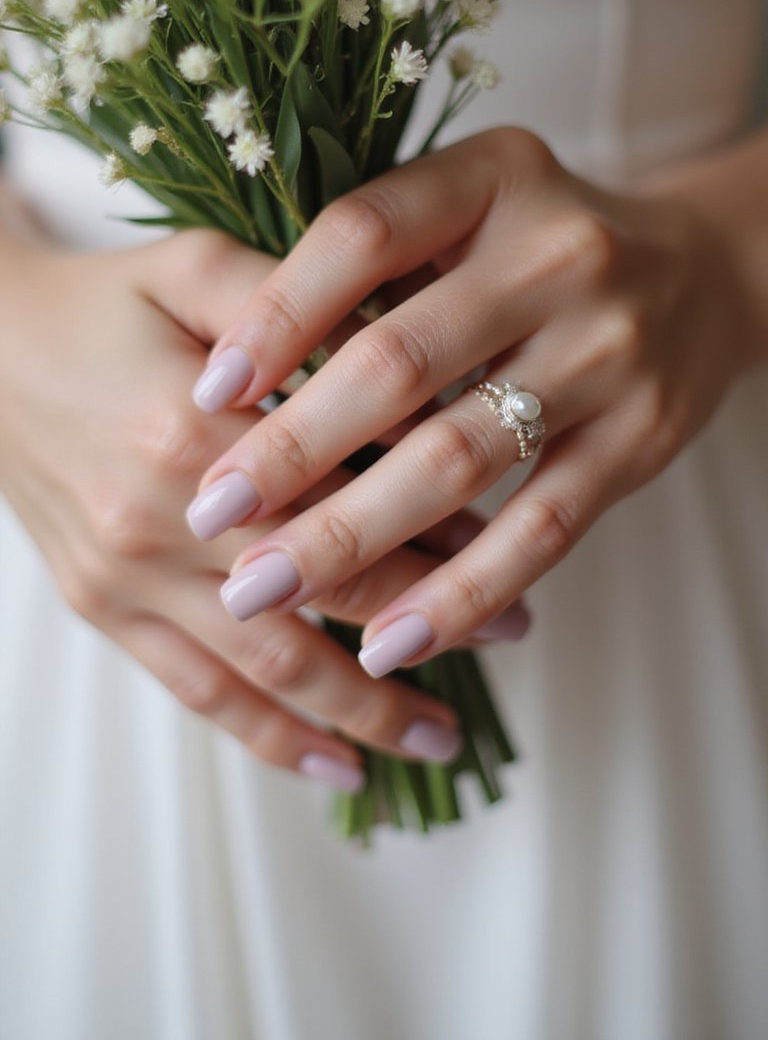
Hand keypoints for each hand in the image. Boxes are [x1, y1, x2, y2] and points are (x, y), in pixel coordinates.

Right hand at [0, 224, 499, 784]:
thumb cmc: (102, 300)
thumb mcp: (197, 269)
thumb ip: (302, 312)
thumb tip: (411, 368)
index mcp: (188, 439)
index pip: (344, 508)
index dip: (435, 535)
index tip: (511, 549)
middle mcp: (157, 527)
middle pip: (319, 599)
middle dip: (425, 625)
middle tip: (515, 634)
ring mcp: (124, 581)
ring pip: (265, 672)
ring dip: (361, 715)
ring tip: (443, 739)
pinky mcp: (102, 609)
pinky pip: (196, 692)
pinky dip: (270, 738)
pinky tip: (338, 770)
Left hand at [188, 126, 747, 674]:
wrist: (703, 276)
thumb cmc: (539, 245)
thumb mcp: (470, 205)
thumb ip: (374, 256)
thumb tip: (235, 369)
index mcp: (492, 176)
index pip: (362, 235)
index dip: (275, 315)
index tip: (204, 396)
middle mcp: (557, 254)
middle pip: (399, 360)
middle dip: (290, 450)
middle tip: (208, 517)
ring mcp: (606, 350)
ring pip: (458, 457)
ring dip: (351, 536)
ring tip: (265, 589)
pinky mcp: (640, 439)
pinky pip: (540, 529)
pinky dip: (459, 593)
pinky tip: (389, 641)